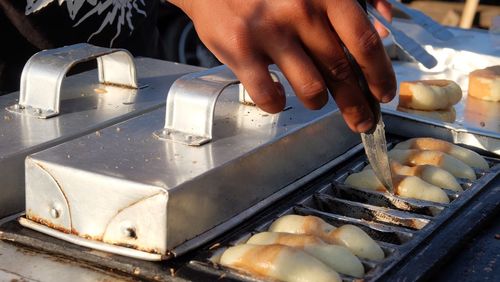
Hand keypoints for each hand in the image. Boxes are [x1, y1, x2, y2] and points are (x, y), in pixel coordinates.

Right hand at [169, 0, 395, 132]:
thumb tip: (384, 22)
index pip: (364, 43)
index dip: (379, 74)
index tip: (383, 94)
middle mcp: (299, 12)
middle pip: (341, 72)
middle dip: (356, 104)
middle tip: (362, 121)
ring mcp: (268, 33)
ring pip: (311, 89)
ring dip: (318, 102)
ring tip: (315, 98)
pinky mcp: (240, 51)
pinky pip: (269, 96)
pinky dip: (277, 103)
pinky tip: (278, 95)